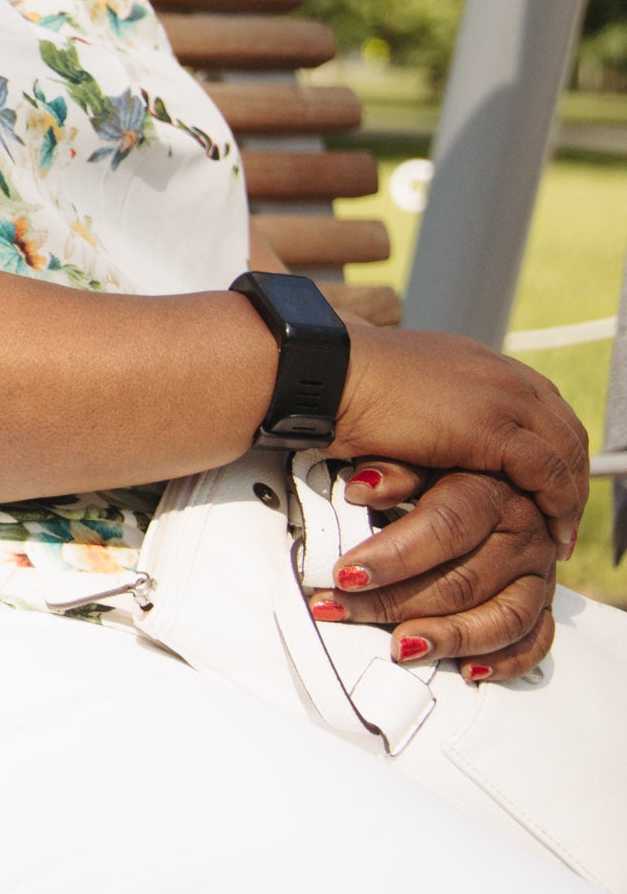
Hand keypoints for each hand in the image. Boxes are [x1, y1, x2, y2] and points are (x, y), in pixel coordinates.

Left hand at [307, 461, 558, 680]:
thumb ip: (394, 469)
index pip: (443, 527)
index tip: (346, 574)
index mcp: (491, 490)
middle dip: (394, 602)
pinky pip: (534, 641)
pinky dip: (504, 661)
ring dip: (449, 639)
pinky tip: (466, 668)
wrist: (506, 475)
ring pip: (502, 618)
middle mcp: (524, 532)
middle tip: (341, 610)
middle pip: (463, 581)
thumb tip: (362, 488)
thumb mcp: (419, 455)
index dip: (392, 555)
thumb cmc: (450, 467)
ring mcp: (538, 572)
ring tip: (401, 647)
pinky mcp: (545, 601)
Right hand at [333, 322, 588, 555]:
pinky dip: (558, 504)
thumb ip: (428, 416)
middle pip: (563, 426)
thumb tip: (424, 447)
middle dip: (571, 472)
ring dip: (570, 494)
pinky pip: (548, 473)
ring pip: (566, 450)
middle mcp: (498, 373)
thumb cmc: (338, 389)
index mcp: (476, 361)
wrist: (321, 374)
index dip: (552, 444)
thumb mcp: (398, 399)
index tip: (548, 480)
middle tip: (564, 512)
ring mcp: (500, 396)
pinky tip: (553, 531)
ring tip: (562, 531)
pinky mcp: (494, 428)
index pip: (540, 402)